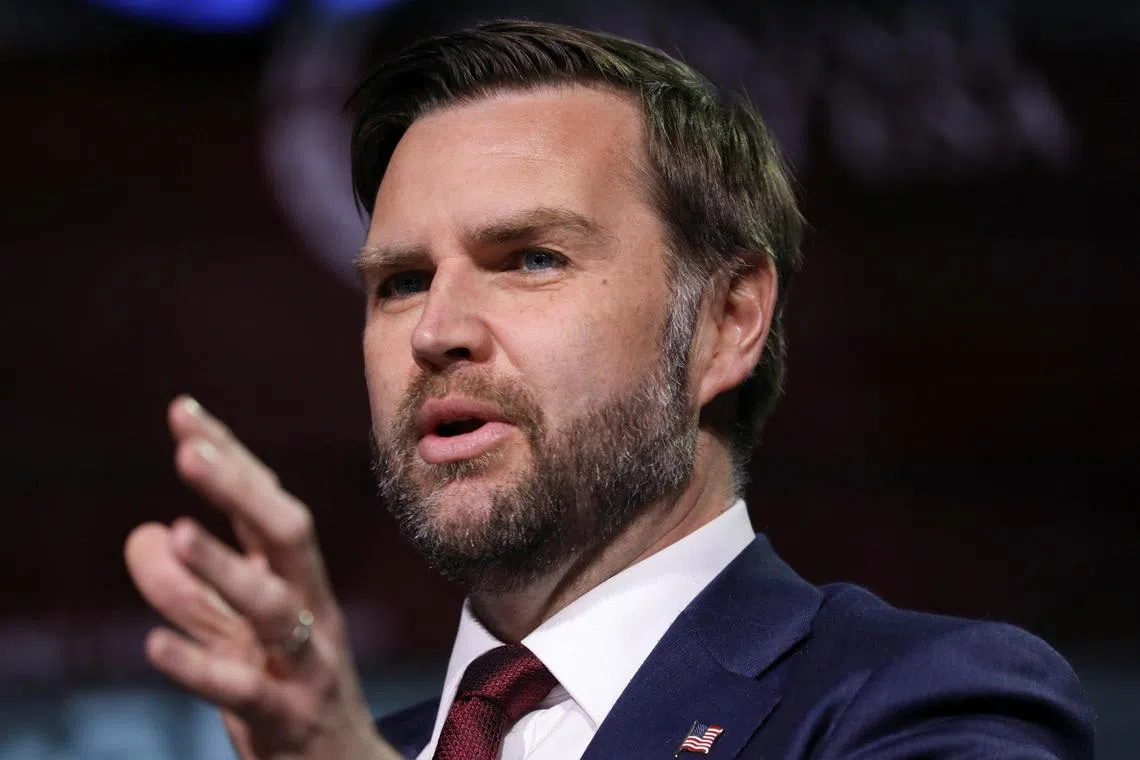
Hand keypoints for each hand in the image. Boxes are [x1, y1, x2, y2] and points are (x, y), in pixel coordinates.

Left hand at [124, 396, 401, 759]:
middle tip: (188, 450)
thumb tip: (142, 532)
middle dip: (240, 489)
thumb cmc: (286, 692)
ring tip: (177, 533)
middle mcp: (309, 608)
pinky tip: (153, 645)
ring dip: (226, 568)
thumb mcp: (234, 635)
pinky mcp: (287, 715)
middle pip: (289, 535)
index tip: (183, 412)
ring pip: (274, 605)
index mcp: (298, 581)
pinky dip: (200, 666)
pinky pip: (245, 687)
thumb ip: (190, 590)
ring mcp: (304, 661)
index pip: (265, 506)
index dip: (229, 458)